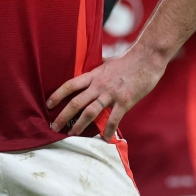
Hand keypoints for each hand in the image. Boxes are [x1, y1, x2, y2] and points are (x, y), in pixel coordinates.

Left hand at [46, 47, 166, 140]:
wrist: (147, 57)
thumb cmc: (129, 58)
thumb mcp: (108, 61)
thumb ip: (98, 69)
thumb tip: (89, 69)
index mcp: (94, 75)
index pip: (70, 85)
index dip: (57, 95)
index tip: (48, 104)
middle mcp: (99, 85)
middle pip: (76, 102)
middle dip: (63, 116)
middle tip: (54, 126)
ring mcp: (112, 94)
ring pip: (90, 112)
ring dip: (80, 125)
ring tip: (72, 134)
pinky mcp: (125, 101)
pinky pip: (114, 119)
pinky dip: (108, 130)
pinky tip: (104, 138)